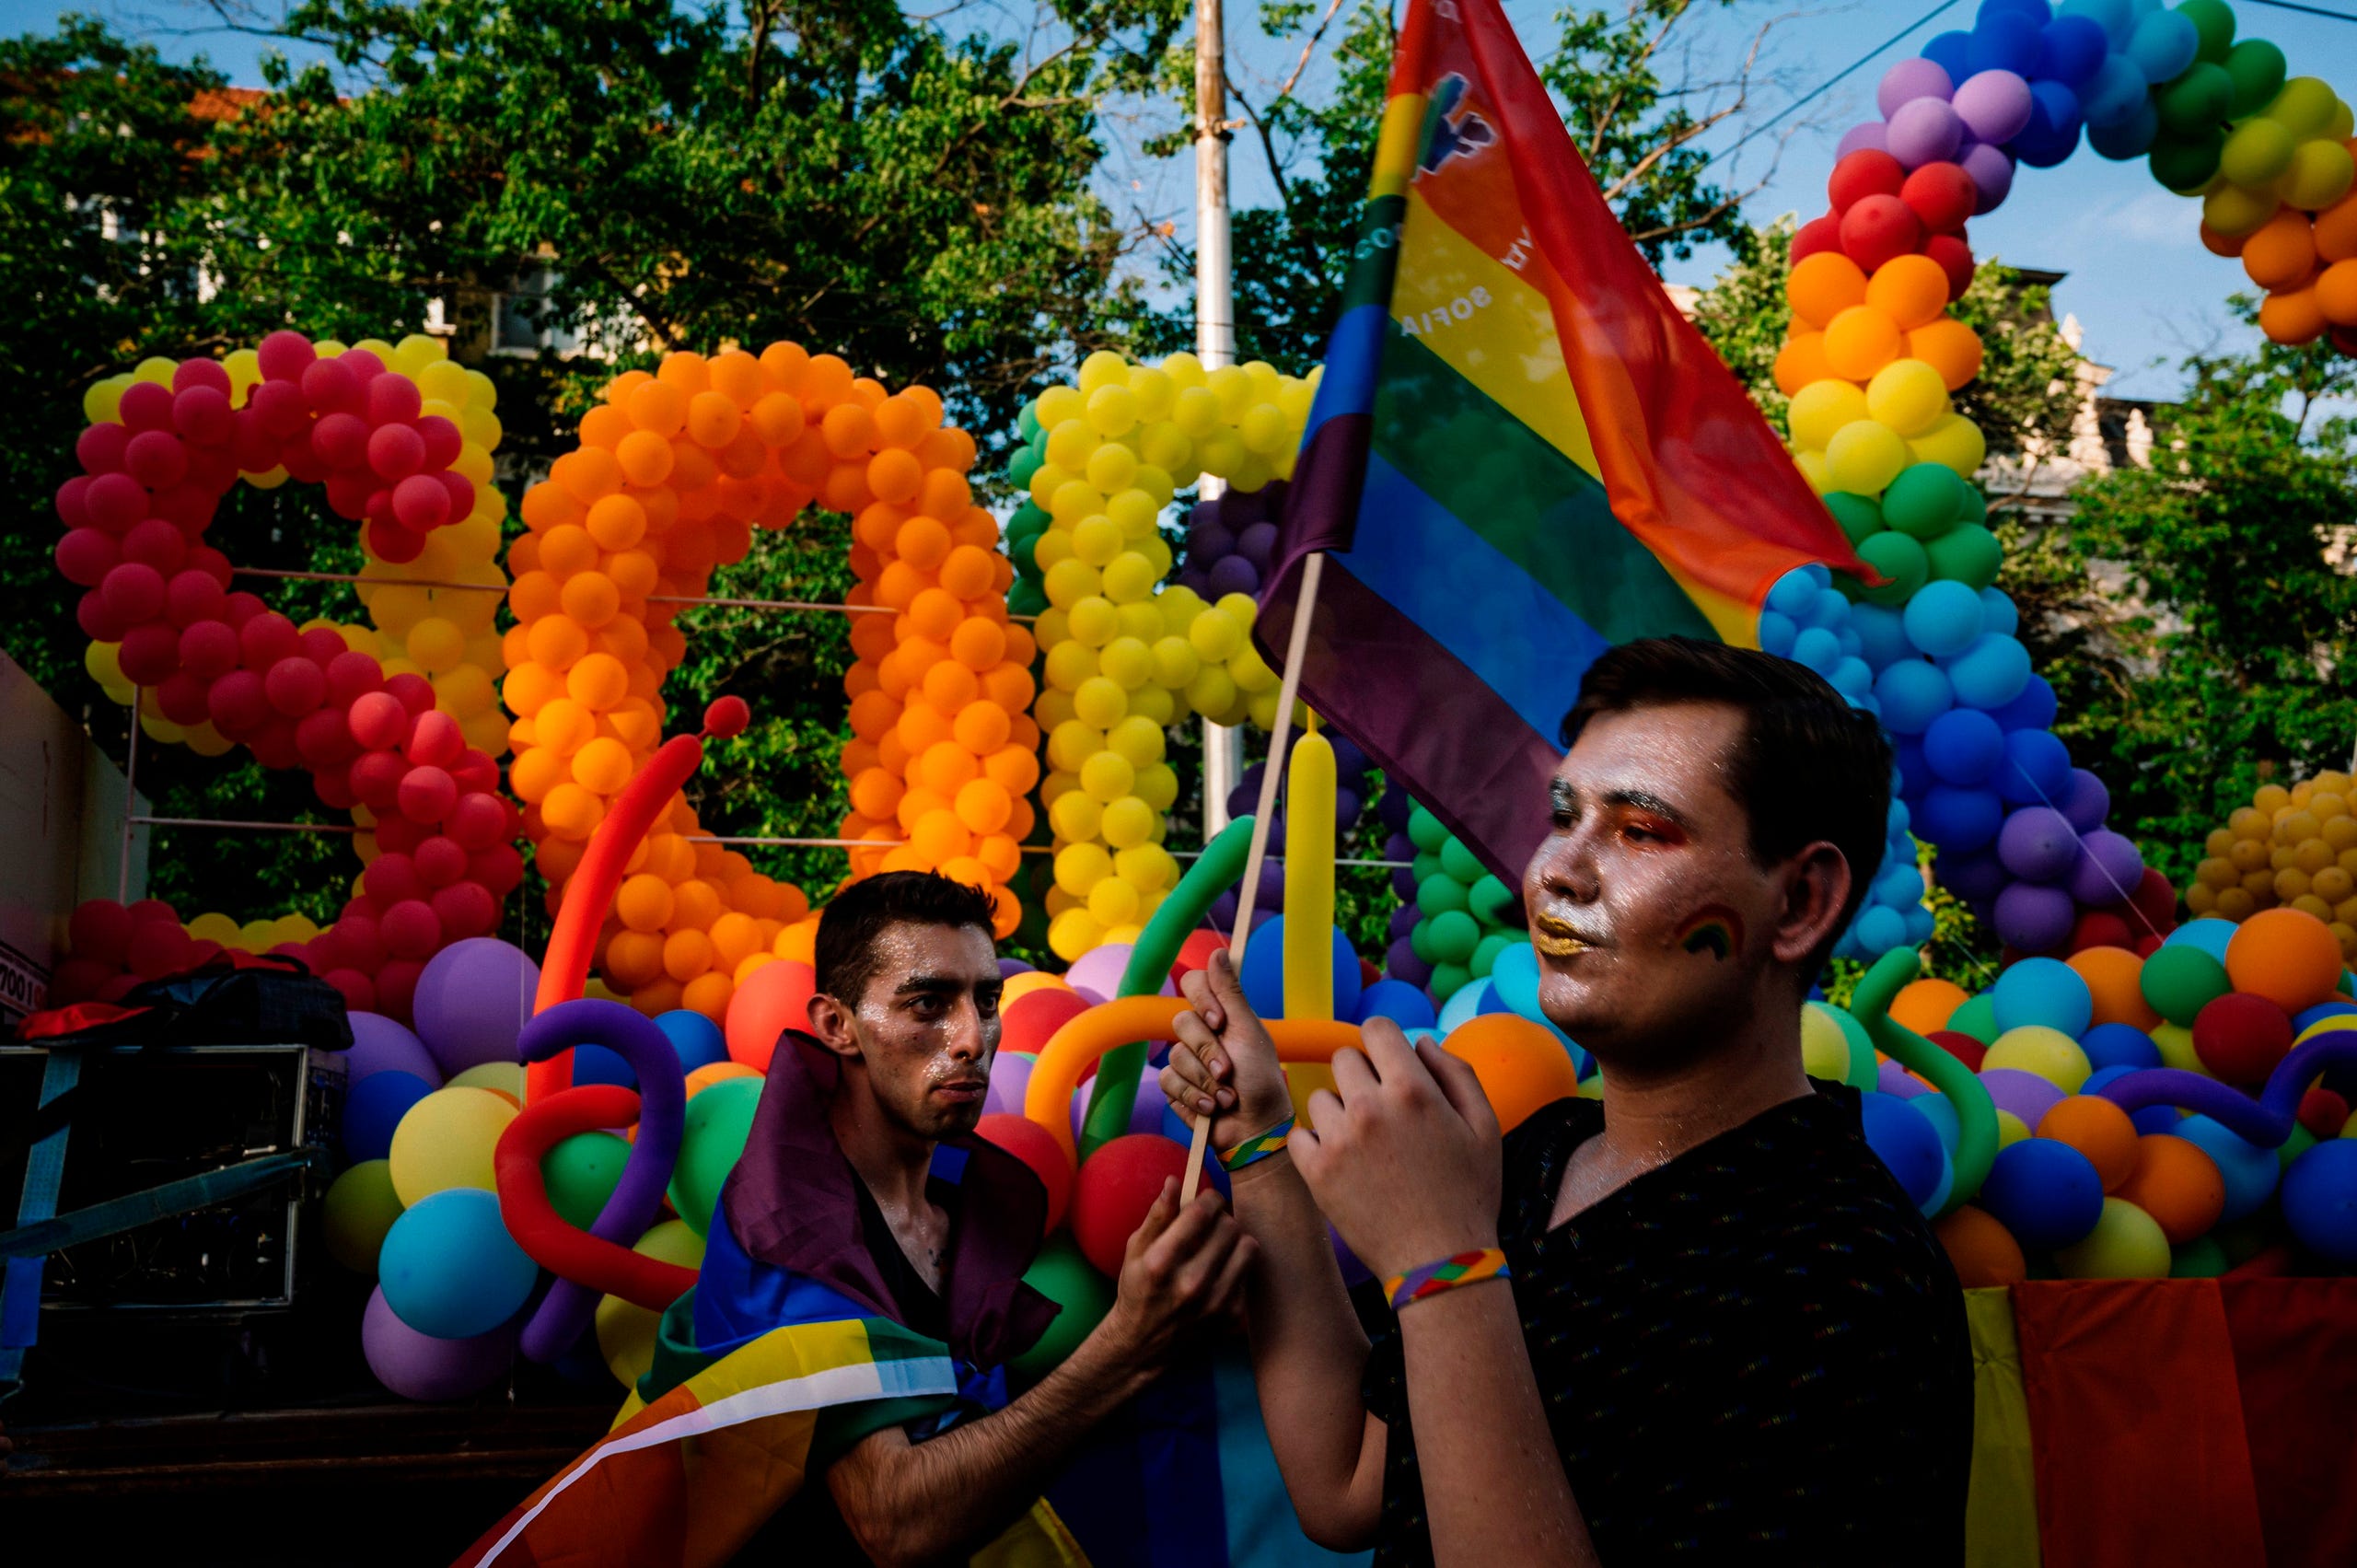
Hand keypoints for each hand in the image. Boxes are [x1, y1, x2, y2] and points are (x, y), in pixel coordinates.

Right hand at [1091, 1178, 1257, 1367]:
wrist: (1143, 1345)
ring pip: (1248, 1246)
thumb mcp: (1136, 1250)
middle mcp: (1190, 1283)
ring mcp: (1214, 1303)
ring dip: (1235, 1239)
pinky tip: (1221, 1270)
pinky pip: (1249, 1273)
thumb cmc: (1137, 1289)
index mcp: (1162, 1262)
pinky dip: (1237, 1266)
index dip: (1209, 1198)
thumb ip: (1158, 1214)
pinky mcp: (1230, 1316)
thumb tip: (1175, 1181)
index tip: (1207, 1199)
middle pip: (1229, 1226)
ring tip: (1221, 1244)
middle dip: (1221, 1218)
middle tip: (1212, 1224)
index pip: (1202, 1213)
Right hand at [1162, 950, 1294, 1158]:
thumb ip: (1231, 993)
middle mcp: (1200, 1033)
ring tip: (1227, 1096)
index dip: (1202, 999)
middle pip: (1181, 1022)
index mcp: (1220, 1014)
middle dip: (1208, 1051)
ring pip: (1175, 1056)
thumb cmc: (1260, 1080)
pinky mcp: (1175, 1087)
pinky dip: (1194, 1096)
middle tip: (1229, 1070)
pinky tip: (1212, 1107)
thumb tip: (1219, 951)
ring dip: (1205, 1080)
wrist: (1255, 1128)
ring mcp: (1185, 1060)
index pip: (1193, 984)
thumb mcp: (1249, 1032)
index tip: (1219, 1021)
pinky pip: (1169, 1082)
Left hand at [1290, 1020, 1502, 1280]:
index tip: (1389, 1064)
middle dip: (1362, 1076)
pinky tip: (1341, 1161)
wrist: (1440, 1261)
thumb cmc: (1469, 1194)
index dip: (1384, 1042)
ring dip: (1339, 1112)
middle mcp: (1370, 1107)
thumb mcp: (1485, 1127)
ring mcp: (1338, 1139)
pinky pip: (1298, 1135)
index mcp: (1413, 1090)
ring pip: (1320, 1097)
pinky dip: (1315, 1144)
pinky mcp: (1316, 1171)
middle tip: (1382, 1110)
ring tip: (1365, 1144)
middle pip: (1344, 1058)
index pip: (1376, 1028)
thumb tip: (1422, 1042)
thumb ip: (1457, 1073)